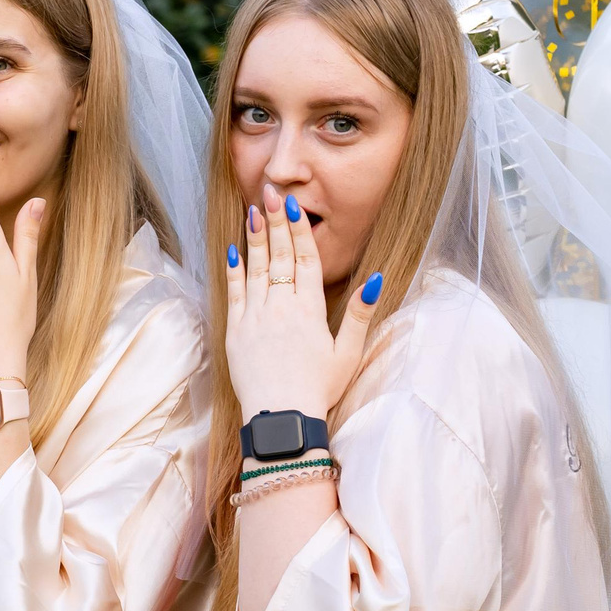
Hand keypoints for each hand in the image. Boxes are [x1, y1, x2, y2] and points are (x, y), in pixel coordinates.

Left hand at [220, 185, 381, 426]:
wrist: (281, 417)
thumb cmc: (319, 388)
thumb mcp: (348, 353)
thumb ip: (359, 314)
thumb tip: (376, 279)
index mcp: (311, 309)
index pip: (307, 259)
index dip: (300, 230)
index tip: (294, 205)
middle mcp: (282, 306)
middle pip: (280, 256)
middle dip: (276, 222)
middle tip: (272, 193)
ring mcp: (256, 316)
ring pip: (255, 268)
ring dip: (255, 238)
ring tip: (253, 211)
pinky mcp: (236, 331)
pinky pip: (235, 292)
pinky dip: (234, 269)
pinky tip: (233, 249)